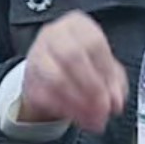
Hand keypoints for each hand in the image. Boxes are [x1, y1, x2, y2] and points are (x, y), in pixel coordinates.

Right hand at [19, 11, 126, 131]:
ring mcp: (37, 55)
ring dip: (77, 103)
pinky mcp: (29, 79)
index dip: (106, 73)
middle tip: (103, 109)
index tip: (114, 97)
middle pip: (71, 57)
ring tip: (92, 118)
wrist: (52, 69)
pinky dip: (63, 110)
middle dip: (91, 87)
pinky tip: (76, 116)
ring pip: (55, 78)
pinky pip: (44, 96)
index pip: (94, 43)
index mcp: (77, 25)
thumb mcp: (106, 67)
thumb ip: (115, 83)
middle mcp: (54, 34)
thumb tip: (115, 101)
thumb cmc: (84, 63)